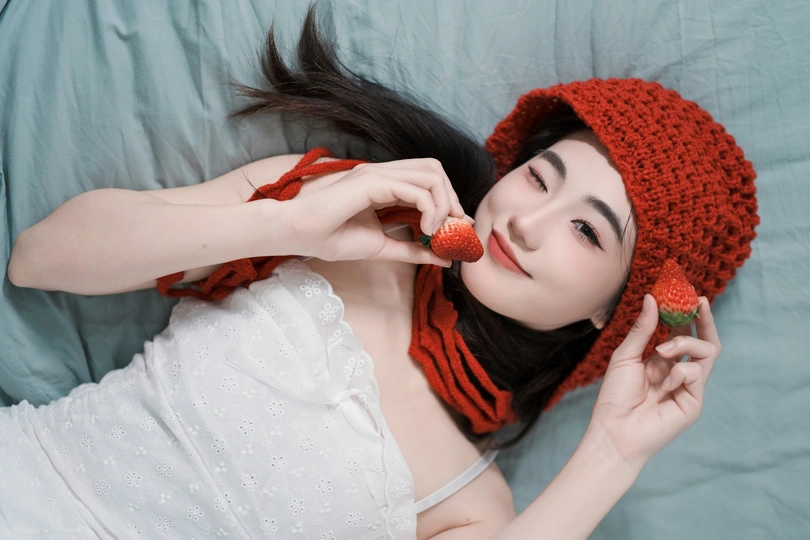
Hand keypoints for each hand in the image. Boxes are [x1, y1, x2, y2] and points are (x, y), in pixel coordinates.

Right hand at [280, 158, 466, 264]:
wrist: (298, 233)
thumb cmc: (330, 238)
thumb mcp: (381, 247)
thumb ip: (411, 251)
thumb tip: (443, 259)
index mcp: (383, 184)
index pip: (427, 179)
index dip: (449, 200)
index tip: (458, 228)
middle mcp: (383, 173)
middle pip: (434, 169)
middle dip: (452, 197)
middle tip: (455, 227)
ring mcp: (377, 174)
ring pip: (431, 175)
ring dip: (444, 203)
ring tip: (440, 232)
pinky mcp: (373, 181)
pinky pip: (416, 189)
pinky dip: (431, 210)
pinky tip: (427, 231)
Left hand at [586, 294, 721, 471]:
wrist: (613, 430)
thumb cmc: (615, 396)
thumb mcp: (626, 356)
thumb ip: (642, 330)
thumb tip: (651, 298)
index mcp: (663, 361)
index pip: (684, 332)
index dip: (687, 314)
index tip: (686, 293)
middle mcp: (679, 372)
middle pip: (706, 341)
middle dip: (705, 320)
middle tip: (698, 302)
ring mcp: (689, 388)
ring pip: (707, 353)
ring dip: (685, 343)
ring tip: (661, 350)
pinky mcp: (694, 403)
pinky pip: (697, 375)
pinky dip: (679, 372)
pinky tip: (662, 385)